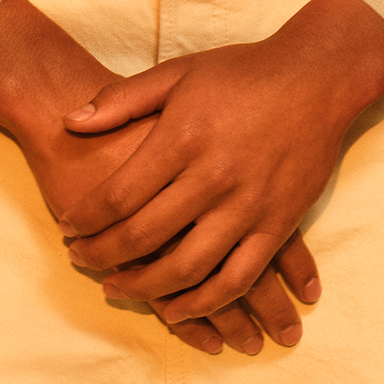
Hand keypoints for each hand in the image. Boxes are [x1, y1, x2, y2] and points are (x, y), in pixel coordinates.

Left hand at [0, 0, 298, 355]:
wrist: (317, 78)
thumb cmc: (241, 73)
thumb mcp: (175, 73)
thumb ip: (121, 100)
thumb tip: (70, 122)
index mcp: (181, 139)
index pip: (118, 195)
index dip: (85, 218)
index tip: (66, 227)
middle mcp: (213, 178)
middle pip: (145, 237)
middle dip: (103, 256)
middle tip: (80, 260)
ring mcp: (249, 206)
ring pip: (189, 269)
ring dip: (147, 289)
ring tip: (118, 289)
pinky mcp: (280, 225)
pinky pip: (239, 277)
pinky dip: (207, 303)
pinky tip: (180, 310)